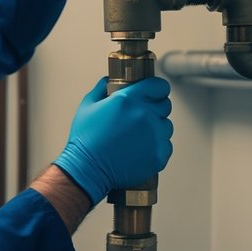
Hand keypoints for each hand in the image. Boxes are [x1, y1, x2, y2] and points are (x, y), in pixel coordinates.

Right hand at [53, 77, 173, 204]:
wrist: (87, 169)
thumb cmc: (85, 140)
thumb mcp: (88, 106)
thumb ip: (101, 89)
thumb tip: (108, 80)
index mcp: (129, 99)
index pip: (159, 86)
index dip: (157, 89)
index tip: (153, 93)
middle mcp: (145, 115)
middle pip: (165, 105)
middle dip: (155, 109)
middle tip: (139, 118)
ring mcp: (154, 136)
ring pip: (166, 126)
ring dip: (156, 129)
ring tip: (137, 137)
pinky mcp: (159, 154)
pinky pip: (166, 146)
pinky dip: (156, 148)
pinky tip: (139, 150)